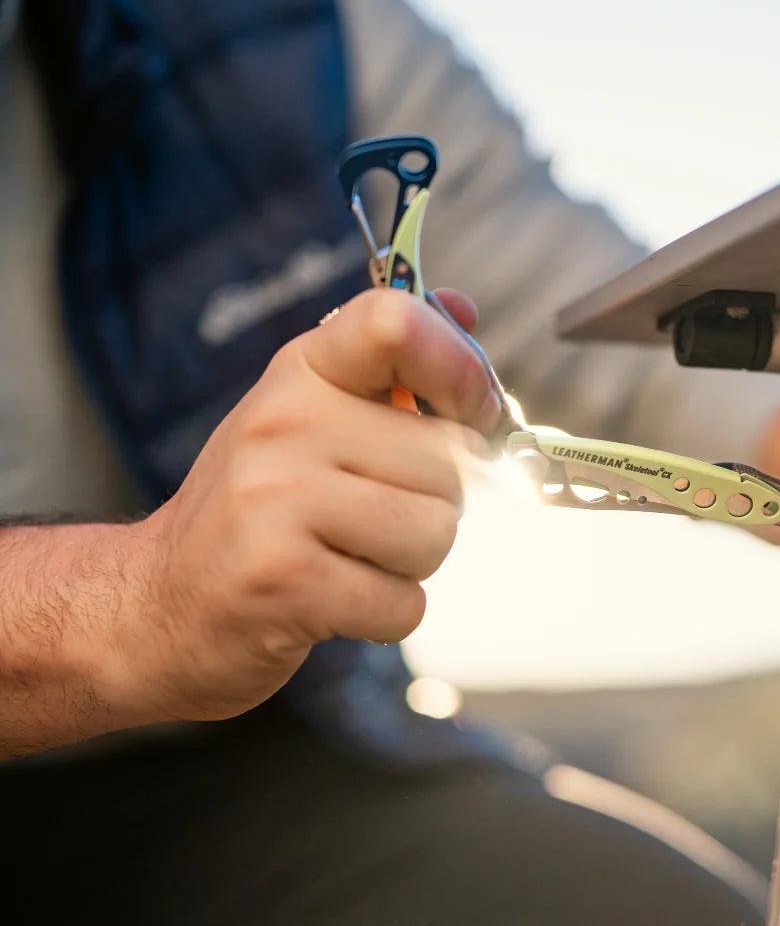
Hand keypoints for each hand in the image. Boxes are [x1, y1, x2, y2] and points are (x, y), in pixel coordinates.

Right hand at [107, 289, 496, 722]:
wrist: (160, 604)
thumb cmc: (263, 508)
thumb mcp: (314, 417)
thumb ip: (392, 368)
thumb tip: (464, 310)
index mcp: (302, 371)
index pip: (395, 322)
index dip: (462, 369)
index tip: (472, 412)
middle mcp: (283, 422)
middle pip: (450, 462)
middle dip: (437, 504)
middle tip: (372, 518)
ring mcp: (275, 499)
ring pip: (436, 533)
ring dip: (413, 564)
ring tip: (350, 556)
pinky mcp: (281, 579)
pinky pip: (405, 603)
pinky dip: (387, 615)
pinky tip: (334, 599)